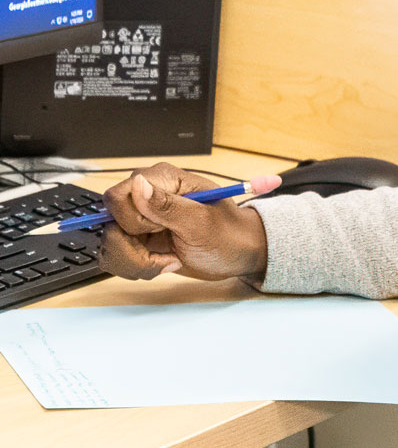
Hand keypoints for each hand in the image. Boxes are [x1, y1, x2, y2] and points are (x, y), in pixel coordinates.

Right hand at [99, 163, 275, 282]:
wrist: (239, 254)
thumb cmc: (228, 234)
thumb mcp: (201, 222)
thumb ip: (166, 205)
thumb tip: (137, 184)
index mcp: (162, 180)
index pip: (117, 196)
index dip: (132, 219)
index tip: (158, 230)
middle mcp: (146, 197)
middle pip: (108, 223)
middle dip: (134, 247)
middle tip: (167, 252)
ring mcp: (141, 220)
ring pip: (109, 243)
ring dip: (136, 262)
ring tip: (168, 261)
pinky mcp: (139, 240)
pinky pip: (117, 256)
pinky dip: (137, 268)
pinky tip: (163, 264)